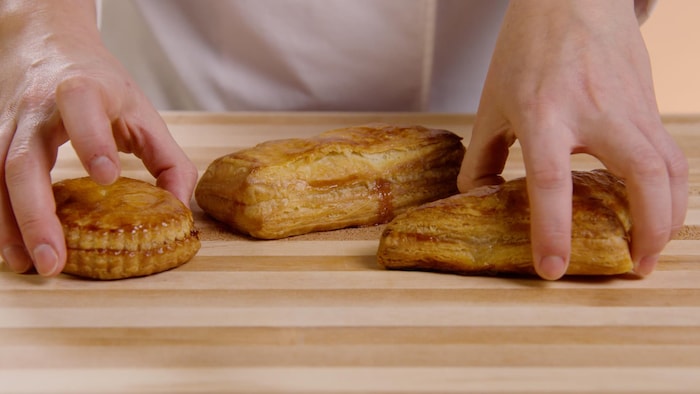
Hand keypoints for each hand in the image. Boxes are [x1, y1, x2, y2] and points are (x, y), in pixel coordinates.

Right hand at [0, 1, 197, 275]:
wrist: (49, 44)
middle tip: (54, 258)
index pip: (81, 105)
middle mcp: (38, 107)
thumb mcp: (144, 113)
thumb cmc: (104, 85)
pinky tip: (12, 249)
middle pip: (25, 159)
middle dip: (37, 212)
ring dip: (9, 225)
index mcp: (84, 89)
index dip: (91, 139)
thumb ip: (168, 160)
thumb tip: (179, 209)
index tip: (107, 177)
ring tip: (29, 265)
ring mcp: (9, 123)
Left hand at [457, 0, 687, 279]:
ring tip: (650, 248)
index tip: (552, 268)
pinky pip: (670, 154)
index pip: (552, 181)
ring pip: (672, 168)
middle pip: (645, 178)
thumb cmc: (527, 47)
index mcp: (544, 113)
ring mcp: (632, 107)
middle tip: (635, 267)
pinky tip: (657, 208)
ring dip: (669, 216)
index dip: (552, 230)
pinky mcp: (649, 105)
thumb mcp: (492, 100)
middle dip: (648, 231)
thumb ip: (481, 154)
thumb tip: (476, 199)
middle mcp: (596, 112)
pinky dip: (671, 190)